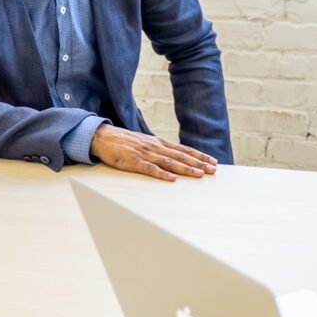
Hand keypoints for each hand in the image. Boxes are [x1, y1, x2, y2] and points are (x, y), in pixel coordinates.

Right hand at [90, 125, 216, 181]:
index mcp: (159, 143)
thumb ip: (159, 150)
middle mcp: (155, 147)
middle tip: (213, 170)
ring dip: (185, 169)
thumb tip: (175, 157)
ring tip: (199, 175)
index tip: (212, 161)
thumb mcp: (145, 143)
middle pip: (181, 156)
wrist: (103, 137)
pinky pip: (150, 169)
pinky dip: (162, 174)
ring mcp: (145, 154)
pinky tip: (172, 178)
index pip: (184, 149)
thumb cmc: (124, 142)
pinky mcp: (134, 162)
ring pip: (170, 162)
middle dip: (198, 163)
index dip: (199, 155)